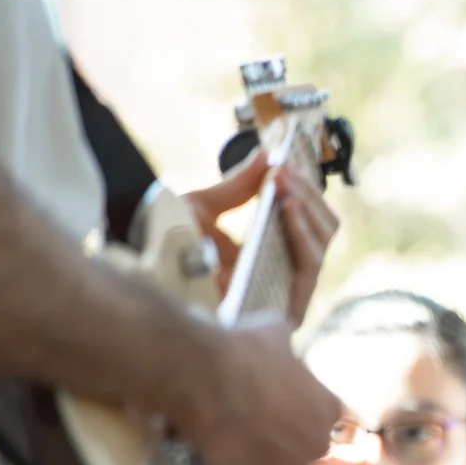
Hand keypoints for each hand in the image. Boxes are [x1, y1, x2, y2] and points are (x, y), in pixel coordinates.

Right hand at [165, 316, 342, 464]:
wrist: (201, 376)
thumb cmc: (240, 348)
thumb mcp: (273, 332)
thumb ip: (286, 342)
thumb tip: (284, 332)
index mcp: (329, 408)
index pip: (324, 418)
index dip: (299, 413)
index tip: (277, 408)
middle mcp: (317, 444)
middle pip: (306, 450)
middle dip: (286, 443)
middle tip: (255, 429)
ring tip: (240, 452)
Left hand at [184, 150, 340, 326]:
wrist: (146, 280)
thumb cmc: (168, 253)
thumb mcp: (203, 209)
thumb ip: (239, 186)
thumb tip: (266, 154)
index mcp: (266, 258)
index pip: (305, 226)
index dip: (303, 193)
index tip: (287, 163)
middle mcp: (282, 278)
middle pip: (319, 234)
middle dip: (306, 195)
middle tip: (284, 169)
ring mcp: (287, 295)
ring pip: (319, 246)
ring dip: (306, 207)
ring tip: (284, 181)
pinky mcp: (287, 310)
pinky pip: (308, 267)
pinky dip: (303, 233)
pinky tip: (289, 206)